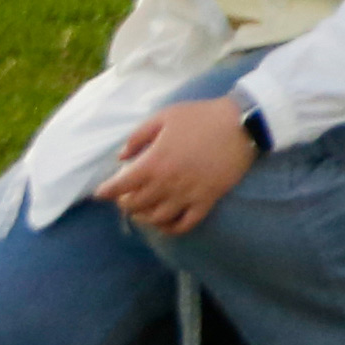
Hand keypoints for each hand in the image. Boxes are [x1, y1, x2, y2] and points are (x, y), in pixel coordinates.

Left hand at [100, 96, 259, 236]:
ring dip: (143, 216)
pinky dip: (169, 228)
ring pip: (156, 218)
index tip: (101, 192)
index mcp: (154, 162)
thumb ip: (138, 137)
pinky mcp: (207, 200)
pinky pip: (184, 224)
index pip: (119, 186)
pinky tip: (165, 222)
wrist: (243, 123)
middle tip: (124, 196)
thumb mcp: (164, 116)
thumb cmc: (201, 117)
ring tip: (142, 210)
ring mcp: (188, 195)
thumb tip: (122, 157)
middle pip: (135, 205)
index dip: (106, 191)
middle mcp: (167, 184)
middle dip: (124, 202)